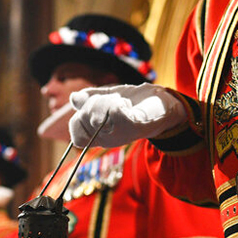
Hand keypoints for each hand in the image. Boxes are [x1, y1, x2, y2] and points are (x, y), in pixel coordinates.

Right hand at [69, 83, 185, 147]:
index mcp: (100, 135)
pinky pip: (114, 113)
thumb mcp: (108, 97)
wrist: (164, 103)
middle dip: (93, 103)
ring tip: (121, 102)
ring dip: (107, 100)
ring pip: (96, 116)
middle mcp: (108, 139)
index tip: (93, 107)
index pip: (76, 136)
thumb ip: (90, 98)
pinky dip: (117, 102)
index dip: (79, 119)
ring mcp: (120, 135)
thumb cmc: (136, 103)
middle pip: (82, 120)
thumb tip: (73, 99)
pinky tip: (127, 104)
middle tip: (111, 101)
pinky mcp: (134, 127)